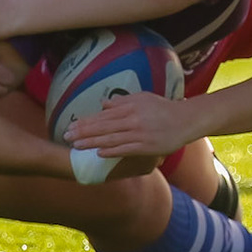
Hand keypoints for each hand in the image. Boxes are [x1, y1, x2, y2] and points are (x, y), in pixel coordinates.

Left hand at [64, 90, 197, 159]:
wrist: (186, 120)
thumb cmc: (164, 109)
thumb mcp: (143, 99)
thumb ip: (123, 101)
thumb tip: (104, 104)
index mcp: (130, 107)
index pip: (103, 115)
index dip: (86, 121)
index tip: (71, 126)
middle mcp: (132, 120)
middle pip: (103, 127)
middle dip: (83, 132)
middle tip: (66, 136)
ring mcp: (139, 134)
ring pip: (110, 139)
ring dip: (92, 142)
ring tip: (76, 146)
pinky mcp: (146, 146)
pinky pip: (125, 149)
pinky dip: (111, 151)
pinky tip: (98, 153)